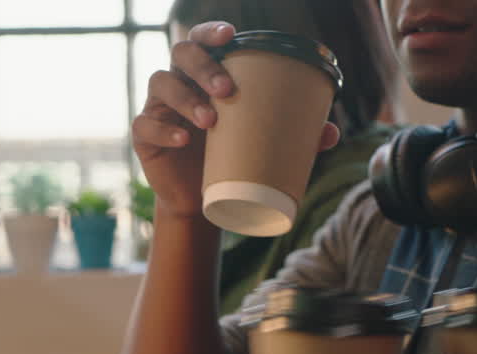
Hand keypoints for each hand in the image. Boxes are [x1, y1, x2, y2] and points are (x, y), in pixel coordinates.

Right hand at [133, 21, 340, 218]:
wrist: (199, 199)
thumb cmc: (230, 158)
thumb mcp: (260, 143)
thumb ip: (293, 134)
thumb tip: (332, 132)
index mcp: (205, 75)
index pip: (202, 40)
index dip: (211, 32)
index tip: (230, 35)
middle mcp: (179, 83)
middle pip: (181, 54)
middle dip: (203, 66)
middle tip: (228, 89)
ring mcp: (158, 108)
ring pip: (161, 82)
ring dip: (186, 96)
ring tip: (209, 120)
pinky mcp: (144, 137)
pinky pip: (145, 125)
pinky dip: (164, 129)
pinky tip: (182, 138)